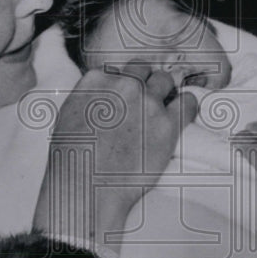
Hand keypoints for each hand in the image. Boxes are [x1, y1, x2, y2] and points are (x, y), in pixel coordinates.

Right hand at [33, 61, 198, 247]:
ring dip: (163, 92)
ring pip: (165, 80)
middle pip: (142, 69)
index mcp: (96, 80)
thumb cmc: (73, 159)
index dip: (120, 85)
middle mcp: (124, 85)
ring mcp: (148, 103)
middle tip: (141, 102)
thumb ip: (88, 97)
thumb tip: (103, 95)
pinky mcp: (168, 124)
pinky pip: (188, 102)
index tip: (122, 99)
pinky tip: (182, 113)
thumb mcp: (68, 115)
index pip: (116, 70)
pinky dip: (186, 105)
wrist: (87, 188)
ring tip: (160, 109)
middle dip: (142, 82)